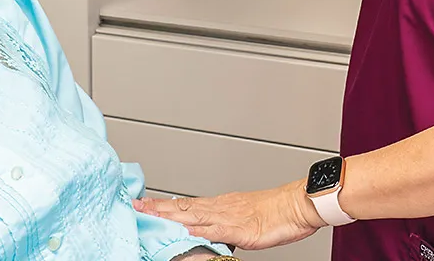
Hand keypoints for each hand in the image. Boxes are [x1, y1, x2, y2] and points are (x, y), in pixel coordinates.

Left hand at [133, 179, 326, 250]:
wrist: (297, 204)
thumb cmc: (276, 211)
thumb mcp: (244, 217)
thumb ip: (223, 223)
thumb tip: (206, 228)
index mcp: (220, 204)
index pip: (185, 204)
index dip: (163, 204)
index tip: (143, 203)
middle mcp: (220, 207)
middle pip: (183, 206)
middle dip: (158, 207)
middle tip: (135, 205)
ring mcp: (229, 216)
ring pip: (193, 214)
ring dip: (170, 214)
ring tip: (149, 212)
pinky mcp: (240, 228)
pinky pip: (215, 229)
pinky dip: (199, 229)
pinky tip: (185, 229)